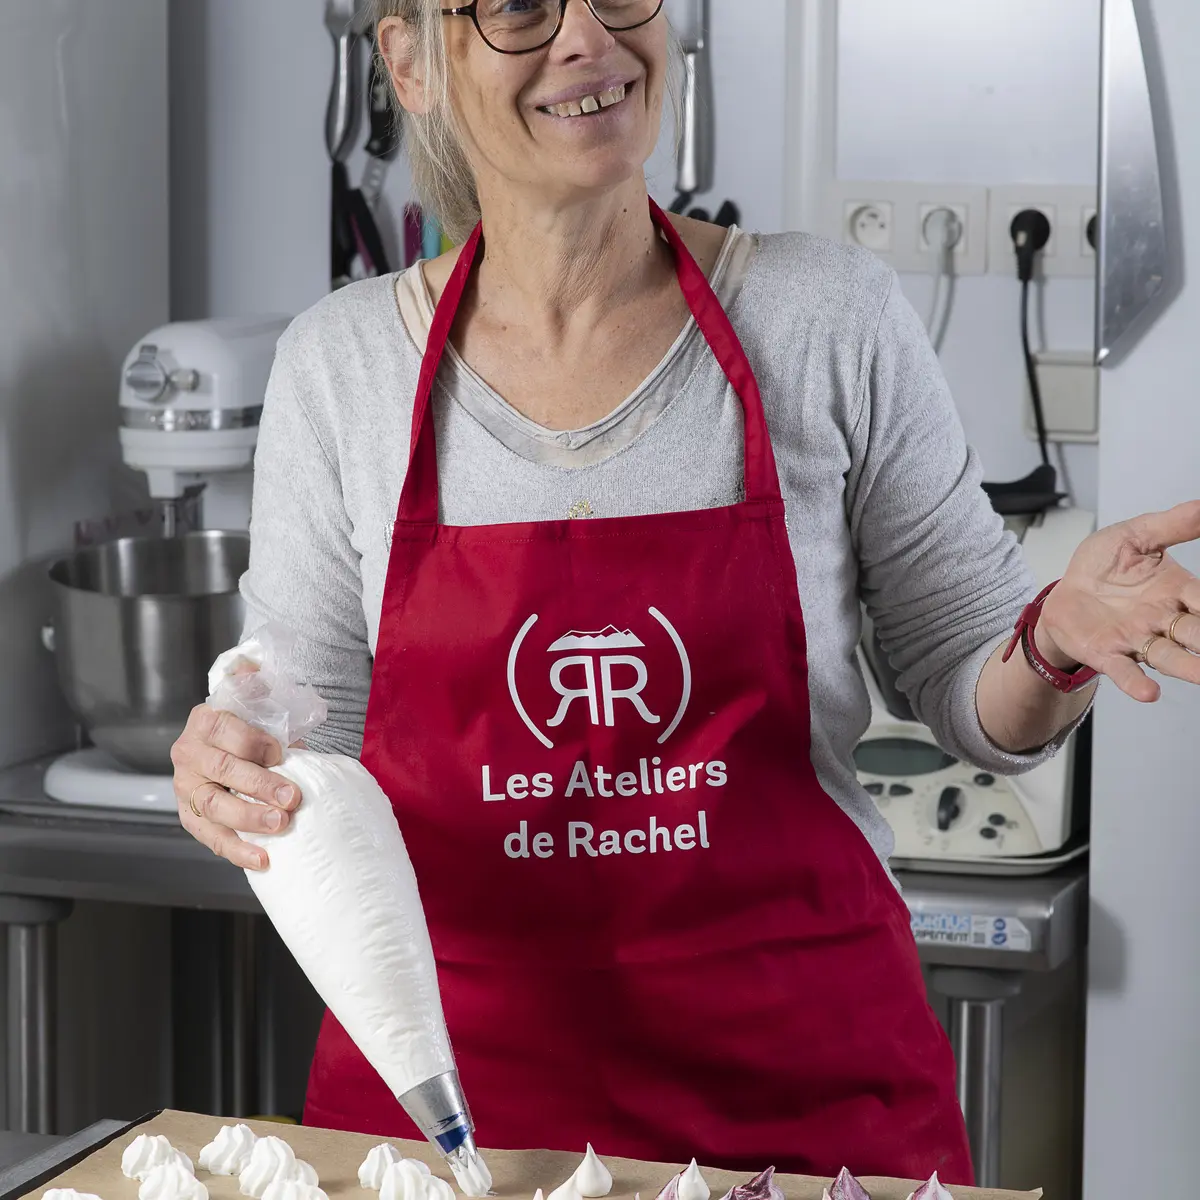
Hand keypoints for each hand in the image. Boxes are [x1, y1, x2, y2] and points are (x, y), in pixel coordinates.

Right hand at [171, 669, 301, 869]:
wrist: (226, 742)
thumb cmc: (247, 721)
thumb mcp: (252, 693)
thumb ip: (253, 679)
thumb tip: (252, 664)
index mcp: (204, 721)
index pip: (226, 732)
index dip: (255, 744)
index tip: (282, 753)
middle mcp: (189, 754)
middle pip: (224, 772)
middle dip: (260, 786)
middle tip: (292, 798)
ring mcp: (187, 788)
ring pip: (215, 807)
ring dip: (249, 819)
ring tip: (281, 826)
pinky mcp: (192, 816)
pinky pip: (212, 837)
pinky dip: (237, 850)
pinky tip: (263, 859)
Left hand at [1039, 500, 1199, 702]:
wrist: (1065, 589)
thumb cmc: (1104, 565)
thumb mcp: (1135, 536)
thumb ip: (1171, 525)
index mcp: (1177, 591)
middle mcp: (1163, 619)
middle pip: (1196, 633)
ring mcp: (1137, 639)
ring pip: (1169, 656)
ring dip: (1188, 668)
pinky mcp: (1108, 653)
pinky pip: (1125, 671)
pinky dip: (1136, 682)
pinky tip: (1148, 693)